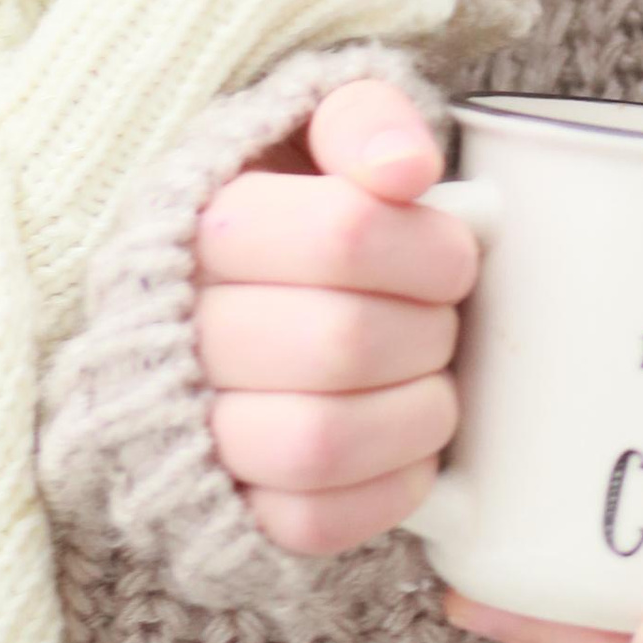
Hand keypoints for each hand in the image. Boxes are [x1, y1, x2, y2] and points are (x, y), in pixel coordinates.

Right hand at [198, 76, 473, 553]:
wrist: (235, 292)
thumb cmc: (299, 200)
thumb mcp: (317, 126)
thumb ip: (362, 119)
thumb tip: (407, 169)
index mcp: (207, 222)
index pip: (343, 234)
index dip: (429, 248)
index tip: (458, 251)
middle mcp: (183, 328)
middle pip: (340, 342)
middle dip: (428, 332)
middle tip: (446, 319)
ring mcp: (194, 428)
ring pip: (319, 443)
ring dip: (414, 416)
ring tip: (435, 384)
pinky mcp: (226, 509)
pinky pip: (309, 523)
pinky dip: (386, 491)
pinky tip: (413, 448)